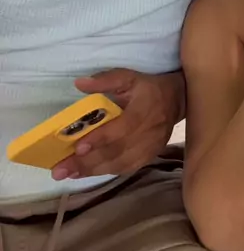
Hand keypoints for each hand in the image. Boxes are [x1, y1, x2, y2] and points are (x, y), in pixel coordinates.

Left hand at [51, 68, 184, 179]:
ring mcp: (150, 147)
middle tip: (61, 169)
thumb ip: (105, 80)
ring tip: (69, 173)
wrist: (176, 100)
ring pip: (120, 164)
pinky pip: (125, 168)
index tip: (78, 146)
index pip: (122, 128)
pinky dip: (106, 172)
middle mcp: (148, 132)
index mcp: (143, 110)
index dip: (101, 139)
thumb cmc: (148, 88)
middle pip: (117, 151)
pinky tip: (87, 172)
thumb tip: (79, 84)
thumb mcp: (128, 77)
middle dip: (87, 162)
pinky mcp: (149, 156)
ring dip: (93, 170)